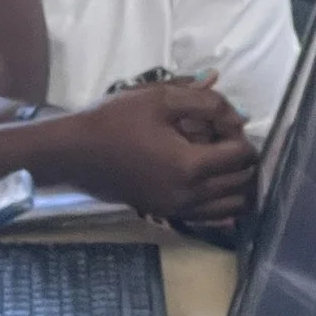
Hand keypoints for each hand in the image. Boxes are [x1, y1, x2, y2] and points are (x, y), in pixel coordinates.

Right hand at [57, 84, 258, 221]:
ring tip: (219, 160)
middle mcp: (189, 194)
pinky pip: (210, 217)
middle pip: (241, 182)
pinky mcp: (166, 214)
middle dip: (241, 158)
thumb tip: (237, 117)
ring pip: (231, 205)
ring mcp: (177, 209)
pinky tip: (214, 187)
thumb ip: (206, 102)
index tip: (220, 121)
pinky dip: (222, 203)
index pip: (241, 154)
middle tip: (221, 138)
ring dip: (236, 183)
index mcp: (190, 165)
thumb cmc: (113, 121)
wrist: (73, 153)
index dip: (238, 134)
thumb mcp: (160, 98)